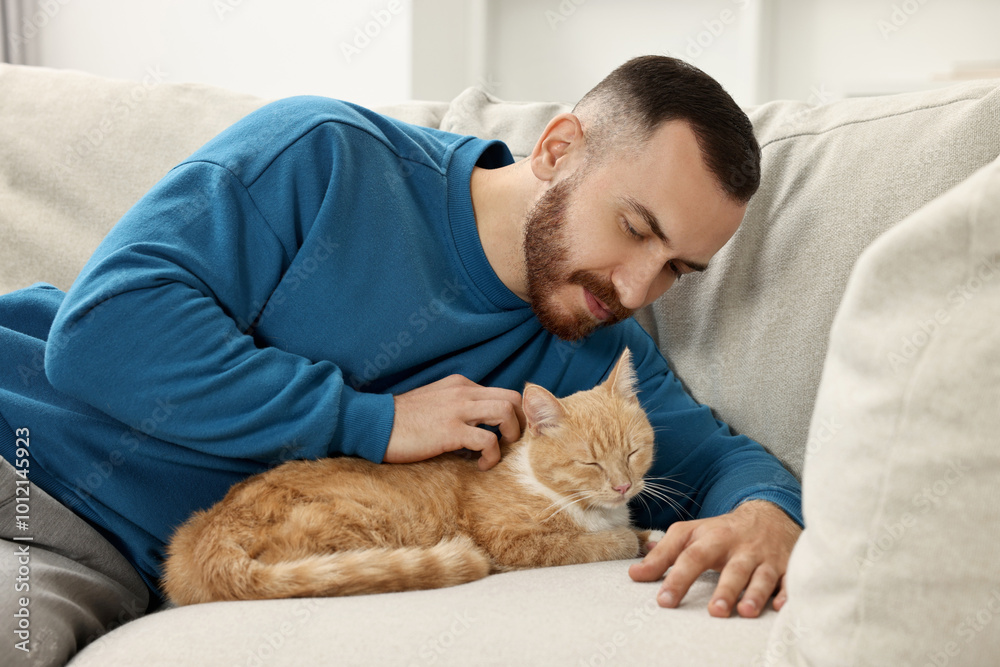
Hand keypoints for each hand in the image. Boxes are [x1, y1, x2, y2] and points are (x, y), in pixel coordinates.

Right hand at [385, 375, 525, 470]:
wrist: (375, 424)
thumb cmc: (403, 420)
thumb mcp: (435, 402)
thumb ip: (458, 406)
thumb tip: (478, 425)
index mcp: (460, 385)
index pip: (502, 392)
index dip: (513, 414)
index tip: (511, 433)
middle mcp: (463, 392)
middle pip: (511, 398)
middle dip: (520, 422)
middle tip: (512, 443)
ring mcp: (458, 409)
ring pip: (506, 412)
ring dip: (510, 435)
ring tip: (499, 451)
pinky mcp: (451, 431)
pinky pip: (488, 440)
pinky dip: (492, 456)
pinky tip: (481, 465)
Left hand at [628, 500, 800, 616]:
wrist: (768, 514)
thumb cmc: (722, 531)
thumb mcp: (691, 534)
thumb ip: (663, 553)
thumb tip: (635, 573)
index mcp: (713, 538)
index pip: (692, 557)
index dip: (677, 578)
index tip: (664, 601)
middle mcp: (740, 548)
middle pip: (732, 568)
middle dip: (724, 589)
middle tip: (714, 611)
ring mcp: (765, 557)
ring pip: (761, 576)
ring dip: (754, 594)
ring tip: (745, 611)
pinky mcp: (787, 566)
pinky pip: (790, 580)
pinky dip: (788, 593)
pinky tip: (780, 607)